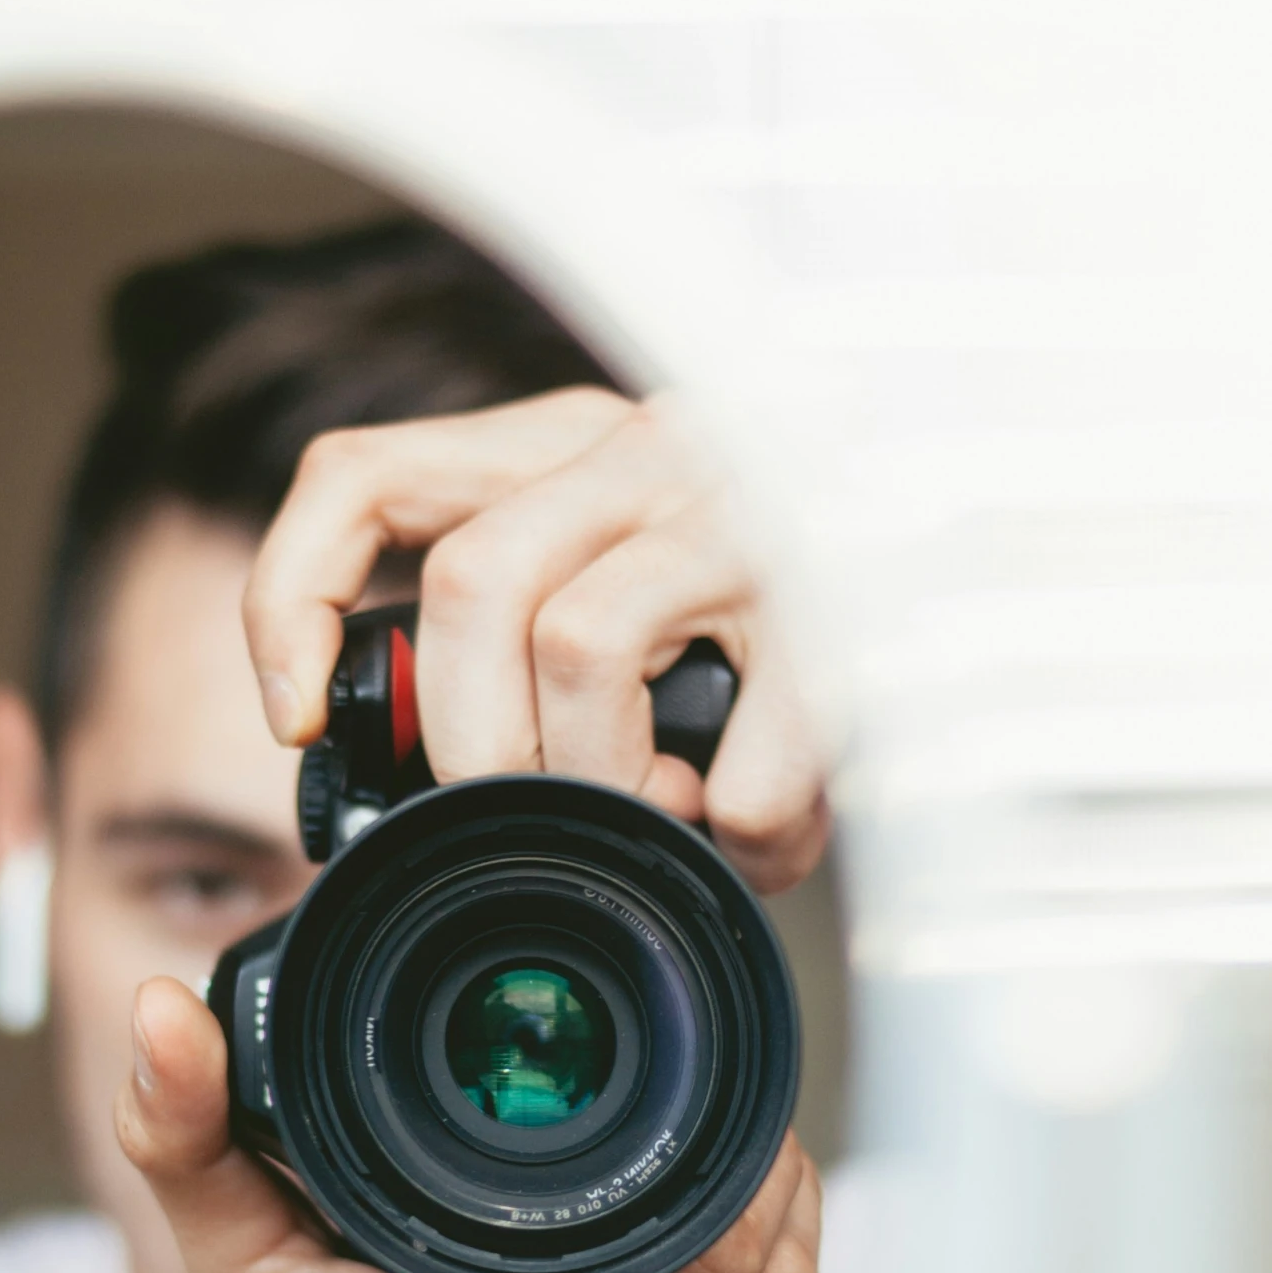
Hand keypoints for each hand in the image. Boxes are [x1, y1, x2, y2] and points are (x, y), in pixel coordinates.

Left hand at [242, 388, 829, 894]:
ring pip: (580, 642)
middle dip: (468, 741)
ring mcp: (746, 517)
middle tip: (513, 810)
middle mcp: (645, 451)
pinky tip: (750, 825)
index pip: (366, 476)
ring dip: (590, 772)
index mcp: (561, 447)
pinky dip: (733, 825)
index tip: (298, 716)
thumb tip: (395, 769)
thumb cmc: (764, 610)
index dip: (299, 599)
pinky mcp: (837, 607)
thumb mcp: (613, 582)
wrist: (973, 550)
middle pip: (472, 585)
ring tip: (647, 810)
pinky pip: (739, 752)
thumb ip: (503, 640)